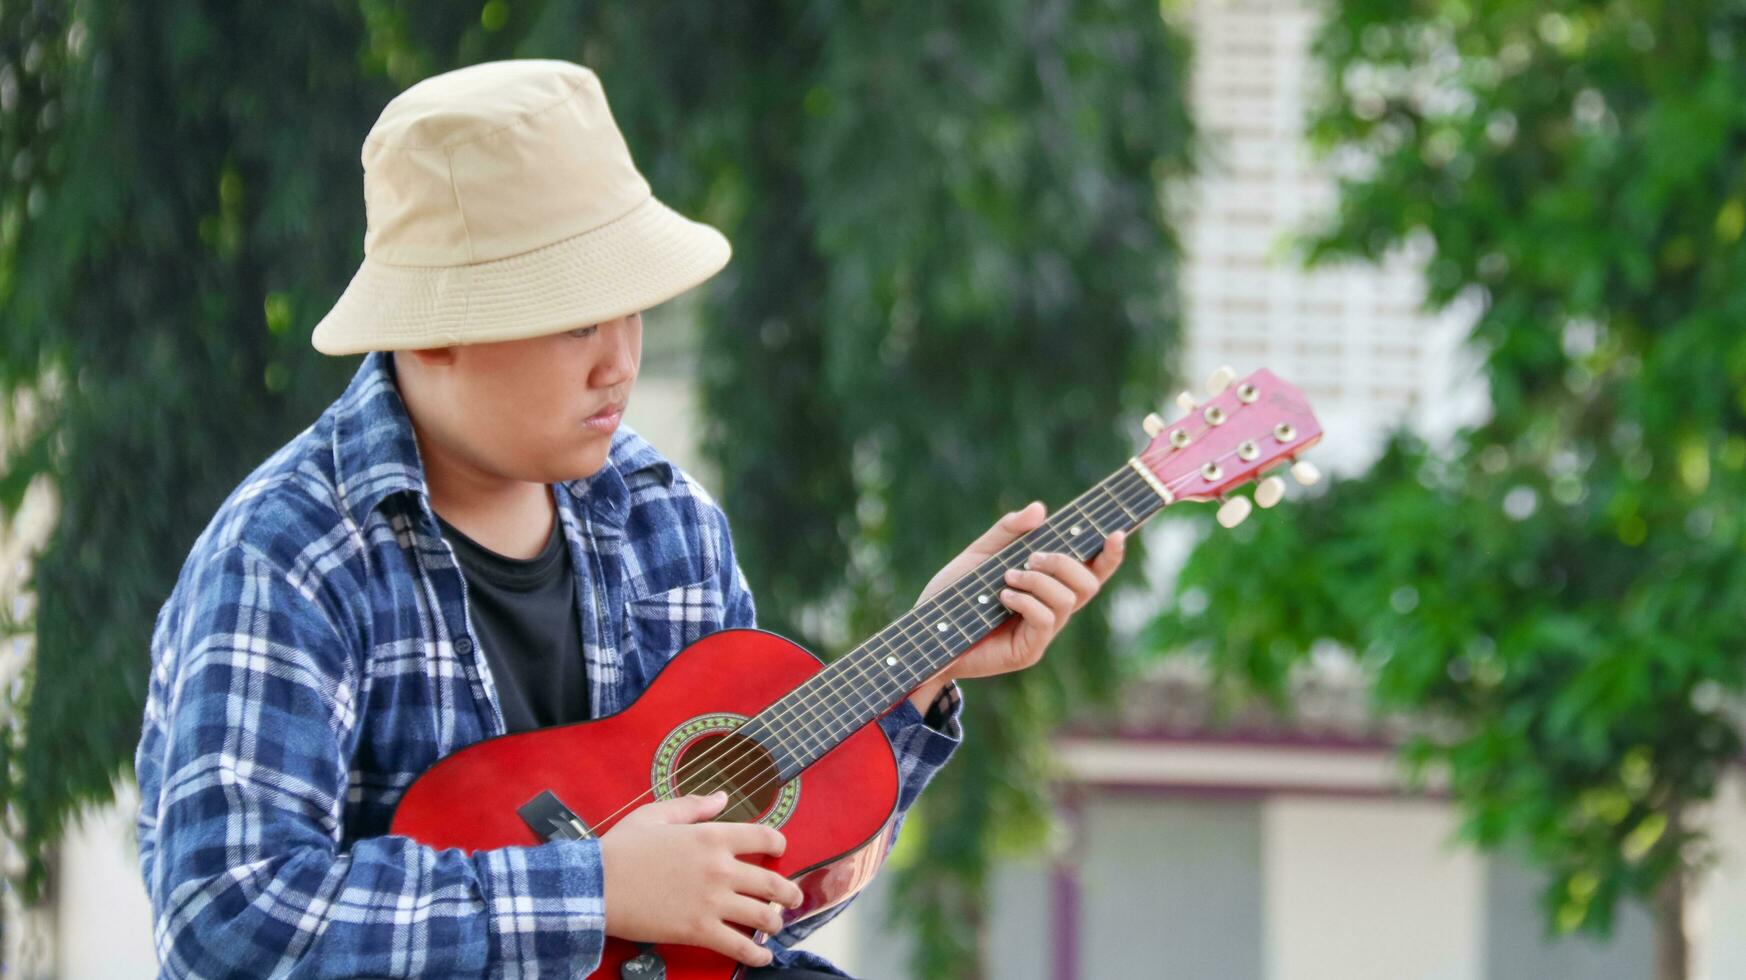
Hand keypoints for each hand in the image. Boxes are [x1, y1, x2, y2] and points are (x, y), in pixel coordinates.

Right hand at [599, 791, 804, 966]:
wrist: (596, 885)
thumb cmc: (622, 848)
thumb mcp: (657, 814)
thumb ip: (694, 805)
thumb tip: (723, 797)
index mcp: (712, 836)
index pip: (762, 836)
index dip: (777, 843)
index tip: (780, 850)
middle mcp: (721, 868)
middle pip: (772, 883)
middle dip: (789, 893)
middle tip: (793, 898)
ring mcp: (713, 902)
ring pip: (763, 916)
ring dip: (776, 923)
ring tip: (776, 926)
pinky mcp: (700, 931)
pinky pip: (740, 947)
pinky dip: (757, 954)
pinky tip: (764, 956)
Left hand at [907, 502, 1125, 708]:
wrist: (925, 632)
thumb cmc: (951, 595)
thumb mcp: (979, 554)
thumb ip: (1008, 531)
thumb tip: (1040, 509)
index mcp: (1046, 586)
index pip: (1090, 571)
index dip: (1109, 555)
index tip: (1116, 532)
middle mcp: (1051, 610)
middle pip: (1088, 584)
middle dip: (1065, 563)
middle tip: (1032, 557)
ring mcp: (1042, 633)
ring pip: (1068, 601)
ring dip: (1040, 581)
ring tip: (1008, 577)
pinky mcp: (1027, 651)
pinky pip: (1045, 621)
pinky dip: (1028, 602)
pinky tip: (1003, 596)